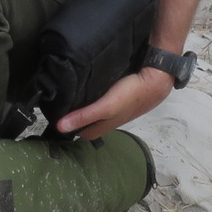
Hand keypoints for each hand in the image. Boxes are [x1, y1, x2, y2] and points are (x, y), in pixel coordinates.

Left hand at [56, 66, 173, 141]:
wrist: (156, 79)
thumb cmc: (131, 96)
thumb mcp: (105, 107)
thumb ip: (84, 116)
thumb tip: (59, 127)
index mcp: (105, 125)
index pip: (82, 132)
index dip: (70, 127)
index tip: (55, 117)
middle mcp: (109, 118)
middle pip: (89, 120)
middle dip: (75, 115)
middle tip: (60, 104)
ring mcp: (116, 107)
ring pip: (96, 109)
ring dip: (84, 104)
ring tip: (69, 94)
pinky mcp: (120, 94)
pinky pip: (102, 97)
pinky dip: (94, 95)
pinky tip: (87, 85)